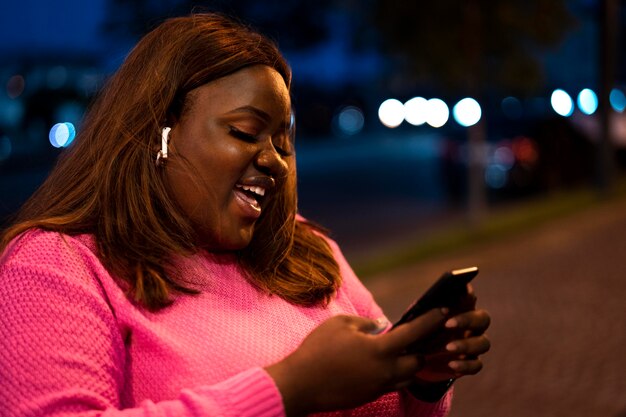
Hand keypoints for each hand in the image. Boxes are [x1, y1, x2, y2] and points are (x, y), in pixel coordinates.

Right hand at [265, 309, 447, 415]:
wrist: (300, 384)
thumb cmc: (318, 349)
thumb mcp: (341, 324)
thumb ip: (366, 323)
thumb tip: (381, 325)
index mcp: (380, 349)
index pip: (415, 332)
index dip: (431, 320)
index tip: (443, 310)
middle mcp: (385, 371)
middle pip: (418, 360)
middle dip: (423, 347)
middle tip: (426, 333)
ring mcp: (378, 386)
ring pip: (408, 376)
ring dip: (410, 363)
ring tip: (408, 349)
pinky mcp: (370, 396)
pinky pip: (392, 385)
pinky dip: (395, 374)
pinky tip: (386, 364)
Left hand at [414, 285, 490, 382]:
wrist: (414, 358)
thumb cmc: (417, 332)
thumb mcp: (417, 321)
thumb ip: (426, 313)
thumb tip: (429, 305)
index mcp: (460, 308)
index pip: (469, 297)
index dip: (468, 293)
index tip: (462, 289)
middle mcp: (472, 325)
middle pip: (483, 319)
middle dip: (467, 320)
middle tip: (448, 323)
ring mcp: (473, 345)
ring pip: (483, 343)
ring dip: (467, 345)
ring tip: (448, 347)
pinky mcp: (470, 363)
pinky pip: (476, 365)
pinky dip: (466, 365)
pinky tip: (452, 365)